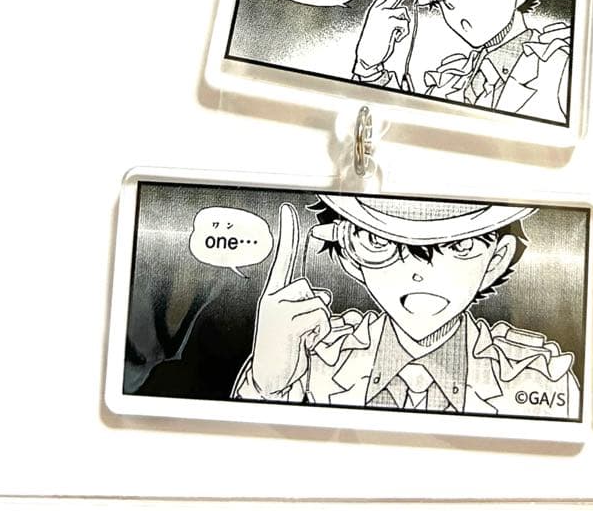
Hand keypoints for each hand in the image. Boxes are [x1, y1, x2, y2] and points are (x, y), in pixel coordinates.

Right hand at [250, 204, 331, 398]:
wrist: (269, 381)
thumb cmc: (283, 352)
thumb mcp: (295, 323)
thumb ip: (306, 303)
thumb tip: (323, 299)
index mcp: (274, 295)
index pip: (283, 259)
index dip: (286, 233)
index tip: (287, 211)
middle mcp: (273, 298)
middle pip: (311, 288)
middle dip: (316, 310)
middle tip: (301, 332)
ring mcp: (277, 308)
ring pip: (319, 302)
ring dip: (319, 324)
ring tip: (302, 339)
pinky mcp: (286, 320)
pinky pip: (320, 316)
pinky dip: (320, 332)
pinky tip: (303, 343)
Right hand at [355, 0, 418, 70]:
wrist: (367, 58)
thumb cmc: (373, 44)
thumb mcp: (381, 27)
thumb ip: (392, 16)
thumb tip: (404, 12)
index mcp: (377, 8)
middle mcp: (380, 9)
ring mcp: (384, 14)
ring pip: (404, 13)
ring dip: (403, 26)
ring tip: (393, 35)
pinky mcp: (389, 21)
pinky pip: (405, 24)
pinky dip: (402, 32)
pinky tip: (393, 37)